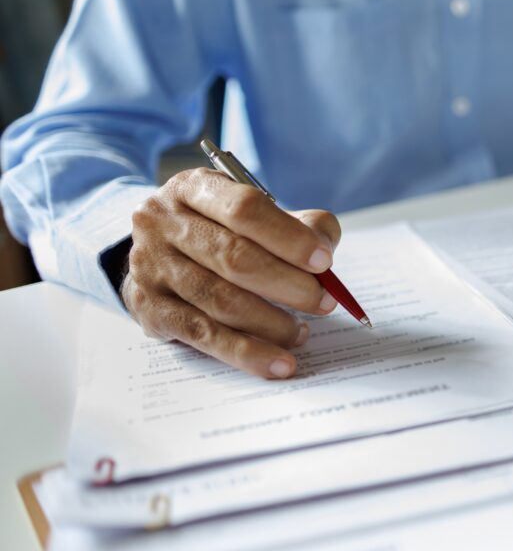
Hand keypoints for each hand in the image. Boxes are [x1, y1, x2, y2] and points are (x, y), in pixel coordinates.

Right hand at [122, 168, 341, 378]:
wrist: (159, 254)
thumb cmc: (221, 231)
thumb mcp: (255, 214)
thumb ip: (299, 224)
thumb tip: (325, 248)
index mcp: (194, 188)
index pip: (244, 209)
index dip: (289, 237)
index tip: (324, 261)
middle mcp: (162, 222)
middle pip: (233, 256)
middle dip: (288, 284)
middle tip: (324, 303)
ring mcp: (151, 266)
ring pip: (220, 300)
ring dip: (272, 323)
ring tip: (303, 333)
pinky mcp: (150, 309)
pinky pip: (205, 335)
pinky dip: (248, 353)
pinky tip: (279, 363)